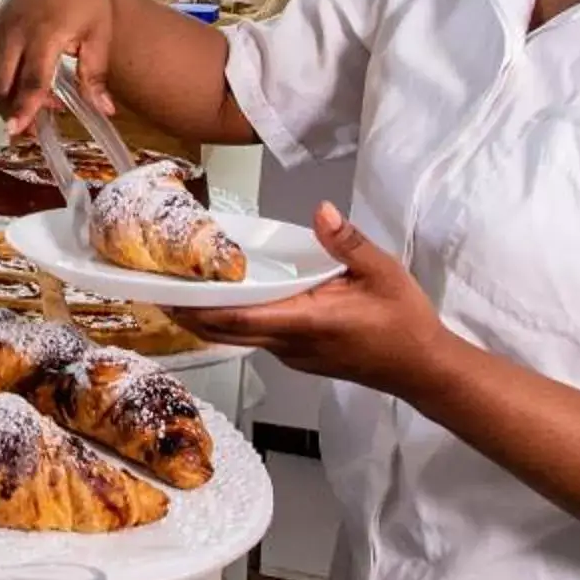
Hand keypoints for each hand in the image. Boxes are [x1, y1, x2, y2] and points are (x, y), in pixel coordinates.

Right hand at [0, 0, 118, 136]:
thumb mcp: (99, 35)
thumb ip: (95, 74)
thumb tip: (105, 110)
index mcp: (46, 34)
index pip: (32, 79)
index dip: (25, 107)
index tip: (19, 129)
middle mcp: (17, 32)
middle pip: (4, 84)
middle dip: (12, 111)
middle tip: (31, 131)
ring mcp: (3, 28)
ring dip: (9, 97)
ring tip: (37, 105)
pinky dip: (4, 79)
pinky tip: (25, 83)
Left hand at [186, 205, 463, 401]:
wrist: (422, 368)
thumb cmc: (404, 321)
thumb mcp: (383, 272)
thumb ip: (348, 243)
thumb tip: (321, 211)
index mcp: (306, 322)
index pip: (240, 319)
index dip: (201, 309)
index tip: (170, 293)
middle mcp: (291, 345)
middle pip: (227, 332)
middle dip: (190, 314)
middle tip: (157, 290)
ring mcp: (293, 356)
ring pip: (239, 338)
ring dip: (209, 319)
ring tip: (181, 291)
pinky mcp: (299, 357)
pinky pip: (256, 339)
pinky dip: (233, 323)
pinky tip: (225, 302)